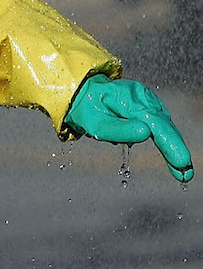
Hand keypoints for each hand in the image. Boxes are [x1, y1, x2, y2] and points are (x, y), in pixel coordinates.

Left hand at [64, 75, 192, 182]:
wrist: (84, 94)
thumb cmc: (87, 110)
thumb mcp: (95, 124)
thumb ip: (119, 130)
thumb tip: (146, 133)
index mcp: (129, 100)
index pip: (155, 123)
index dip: (170, 143)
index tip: (181, 161)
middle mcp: (142, 97)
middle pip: (164, 125)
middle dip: (175, 149)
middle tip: (185, 174)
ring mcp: (147, 100)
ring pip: (165, 125)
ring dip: (172, 145)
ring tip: (179, 168)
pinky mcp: (148, 105)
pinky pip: (160, 123)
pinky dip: (165, 138)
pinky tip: (169, 152)